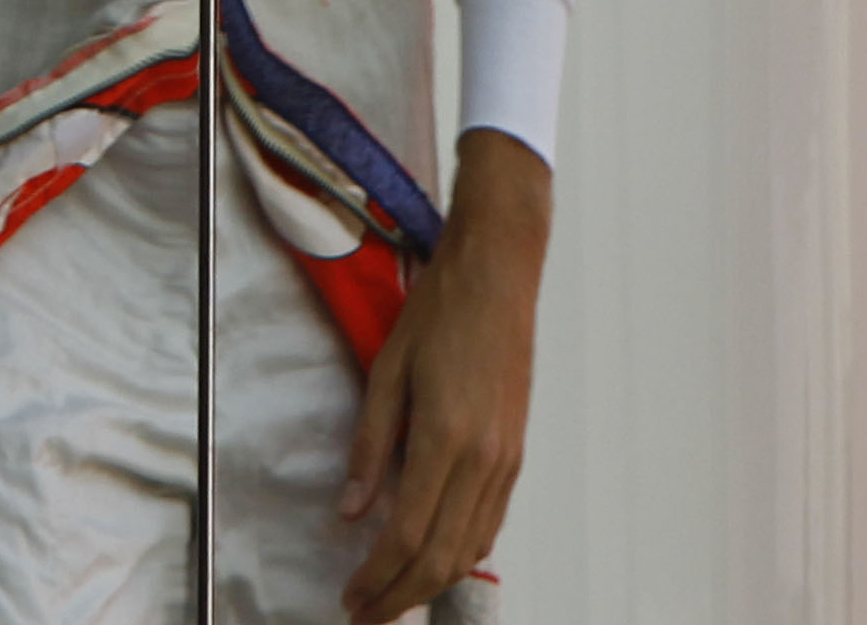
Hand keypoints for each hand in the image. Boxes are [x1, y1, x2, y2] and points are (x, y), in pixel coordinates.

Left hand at [336, 126, 550, 621]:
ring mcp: (506, 459)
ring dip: (430, 581)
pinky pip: (489, 521)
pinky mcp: (516, 453)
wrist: (497, 276)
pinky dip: (461, 551)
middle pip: (442, 555)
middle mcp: (484, 459)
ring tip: (393, 594)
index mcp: (445, 438)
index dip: (376, 577)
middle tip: (365, 612)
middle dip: (401, 594)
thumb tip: (350, 512)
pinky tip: (435, 557)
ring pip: (470, 547)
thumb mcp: (386, 373)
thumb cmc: (439, 312)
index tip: (351, 597)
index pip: (407, 534)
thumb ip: (369, 448)